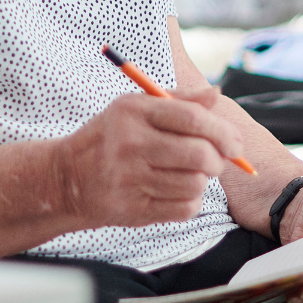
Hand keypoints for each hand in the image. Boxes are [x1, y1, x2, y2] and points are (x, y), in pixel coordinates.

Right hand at [54, 86, 244, 229]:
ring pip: (194, 184)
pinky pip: (183, 208)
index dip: (222, 132)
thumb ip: (179, 100)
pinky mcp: (133, 208)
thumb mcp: (135, 108)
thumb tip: (216, 94)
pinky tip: (177, 192)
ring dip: (201, 181)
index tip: (235, 143)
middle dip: (218, 160)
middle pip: (198, 154)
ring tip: (189, 175)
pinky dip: (190, 202)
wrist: (67, 179)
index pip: (192, 119)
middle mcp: (130, 143)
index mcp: (134, 112)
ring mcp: (130, 179)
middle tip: (216, 161)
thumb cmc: (110, 137)